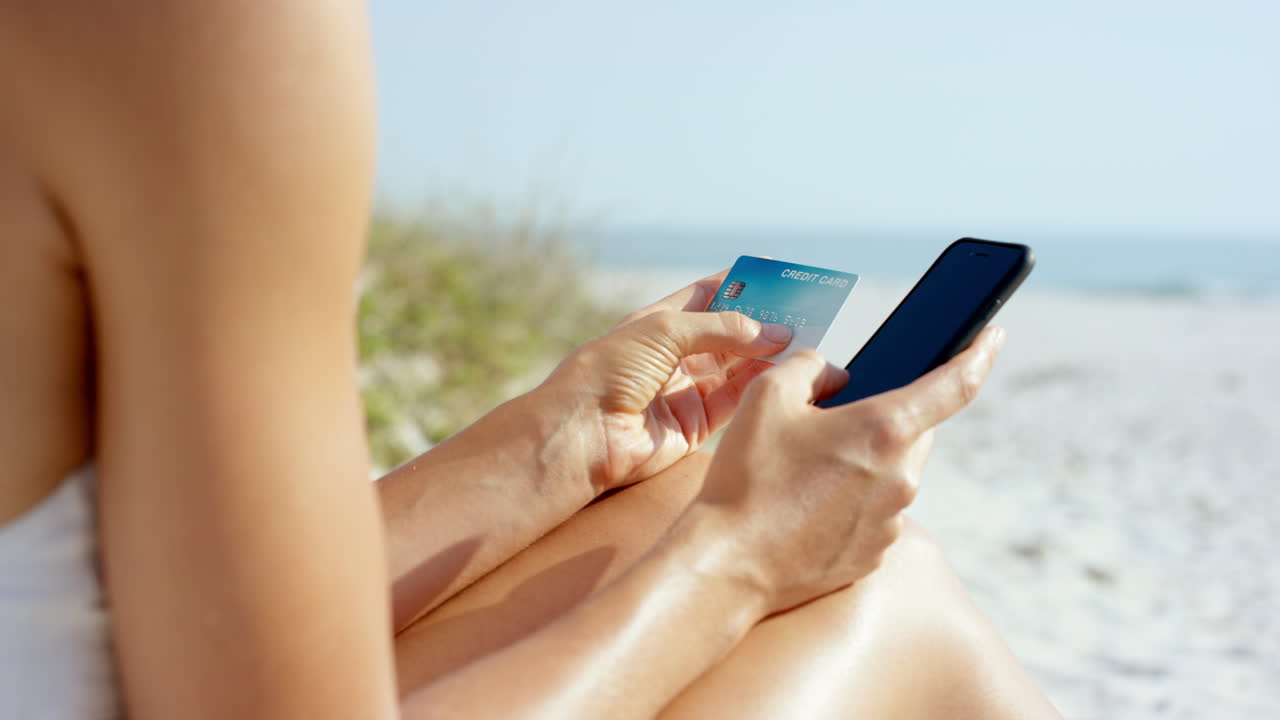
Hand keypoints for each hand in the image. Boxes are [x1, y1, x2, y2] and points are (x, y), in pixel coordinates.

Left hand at [543, 269, 793, 491]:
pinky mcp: (695, 425)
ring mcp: (684, 391)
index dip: (742, 285)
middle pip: (729, 333)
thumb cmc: (608, 371)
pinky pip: (736, 400)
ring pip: (738, 367)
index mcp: (657, 324)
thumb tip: (775, 332)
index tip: (780, 277)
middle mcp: (673, 356)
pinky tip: (785, 369)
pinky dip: (760, 385)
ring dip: (769, 353)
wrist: (581, 433)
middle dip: (764, 322)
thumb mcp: (665, 331)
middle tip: (805, 311)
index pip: (708, 296)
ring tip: (805, 339)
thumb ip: (722, 329)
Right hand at [683, 326, 1005, 613]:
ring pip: (893, 473)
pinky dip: (850, 500)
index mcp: (885, 429)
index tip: (993, 337)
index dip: (979, 355)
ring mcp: (892, 521)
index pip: (955, 385)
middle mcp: (901, 477)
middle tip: (832, 419)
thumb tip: (834, 375)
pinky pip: (875, 512)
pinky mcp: (874, 554)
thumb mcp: (768, 395)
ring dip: (864, 461)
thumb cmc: (748, 477)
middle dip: (885, 417)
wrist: (730, 563)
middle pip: (914, 430)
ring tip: (803, 471)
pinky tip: (803, 505)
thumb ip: (810, 366)